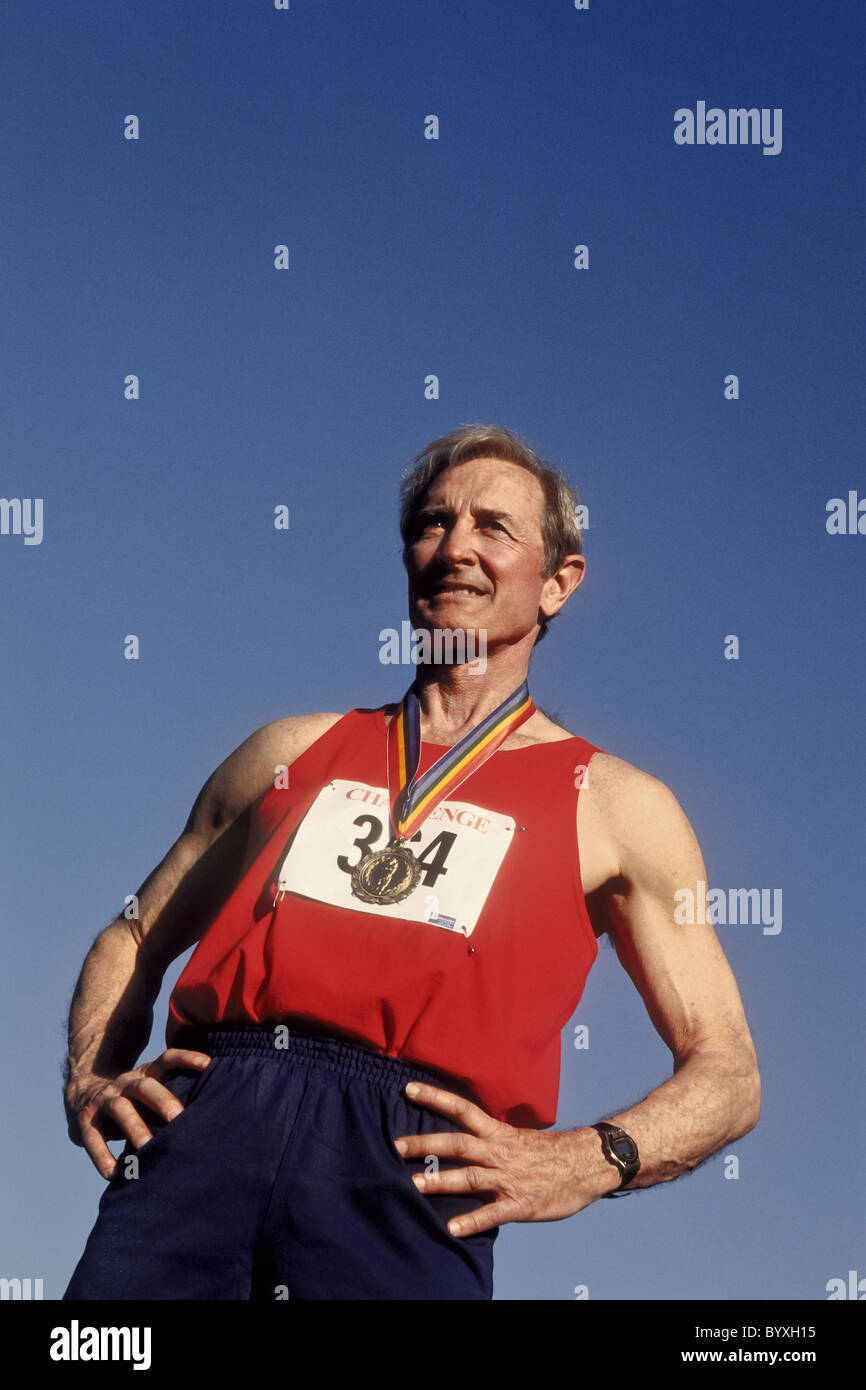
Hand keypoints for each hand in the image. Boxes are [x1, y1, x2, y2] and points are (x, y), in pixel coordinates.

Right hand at [65, 1048, 211, 1179]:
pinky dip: (103, 1156)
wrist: (83, 1094)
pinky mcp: (86, 1121)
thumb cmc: (133, 1101)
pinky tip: (114, 1174)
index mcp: (145, 1074)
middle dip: (162, 1101)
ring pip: (120, 1109)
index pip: (167, 1059)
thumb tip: (209, 1123)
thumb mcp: (150, 1092)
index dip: (186, 1058)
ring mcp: (104, 1100)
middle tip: (178, 1118)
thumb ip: (171, 1101)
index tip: (208, 1064)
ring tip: (147, 1149)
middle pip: (145, 1087)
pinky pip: (93, 1138)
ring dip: (135, 1128)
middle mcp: (126, 1083)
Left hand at [394, 1081, 611, 1236]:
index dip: (435, 1098)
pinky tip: (452, 1228)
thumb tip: (466, 1134)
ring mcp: (509, 1178)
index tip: (408, 1090)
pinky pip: (492, 1213)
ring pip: (469, 1177)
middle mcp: (500, 1152)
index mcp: (499, 1133)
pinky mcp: (520, 1204)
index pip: (462, 1109)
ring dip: (440, 1181)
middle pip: (457, 1144)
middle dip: (425, 1145)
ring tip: (413, 1186)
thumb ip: (492, 1138)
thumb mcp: (520, 1136)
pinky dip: (472, 1220)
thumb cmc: (552, 1152)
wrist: (588, 1164)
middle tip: (396, 1146)